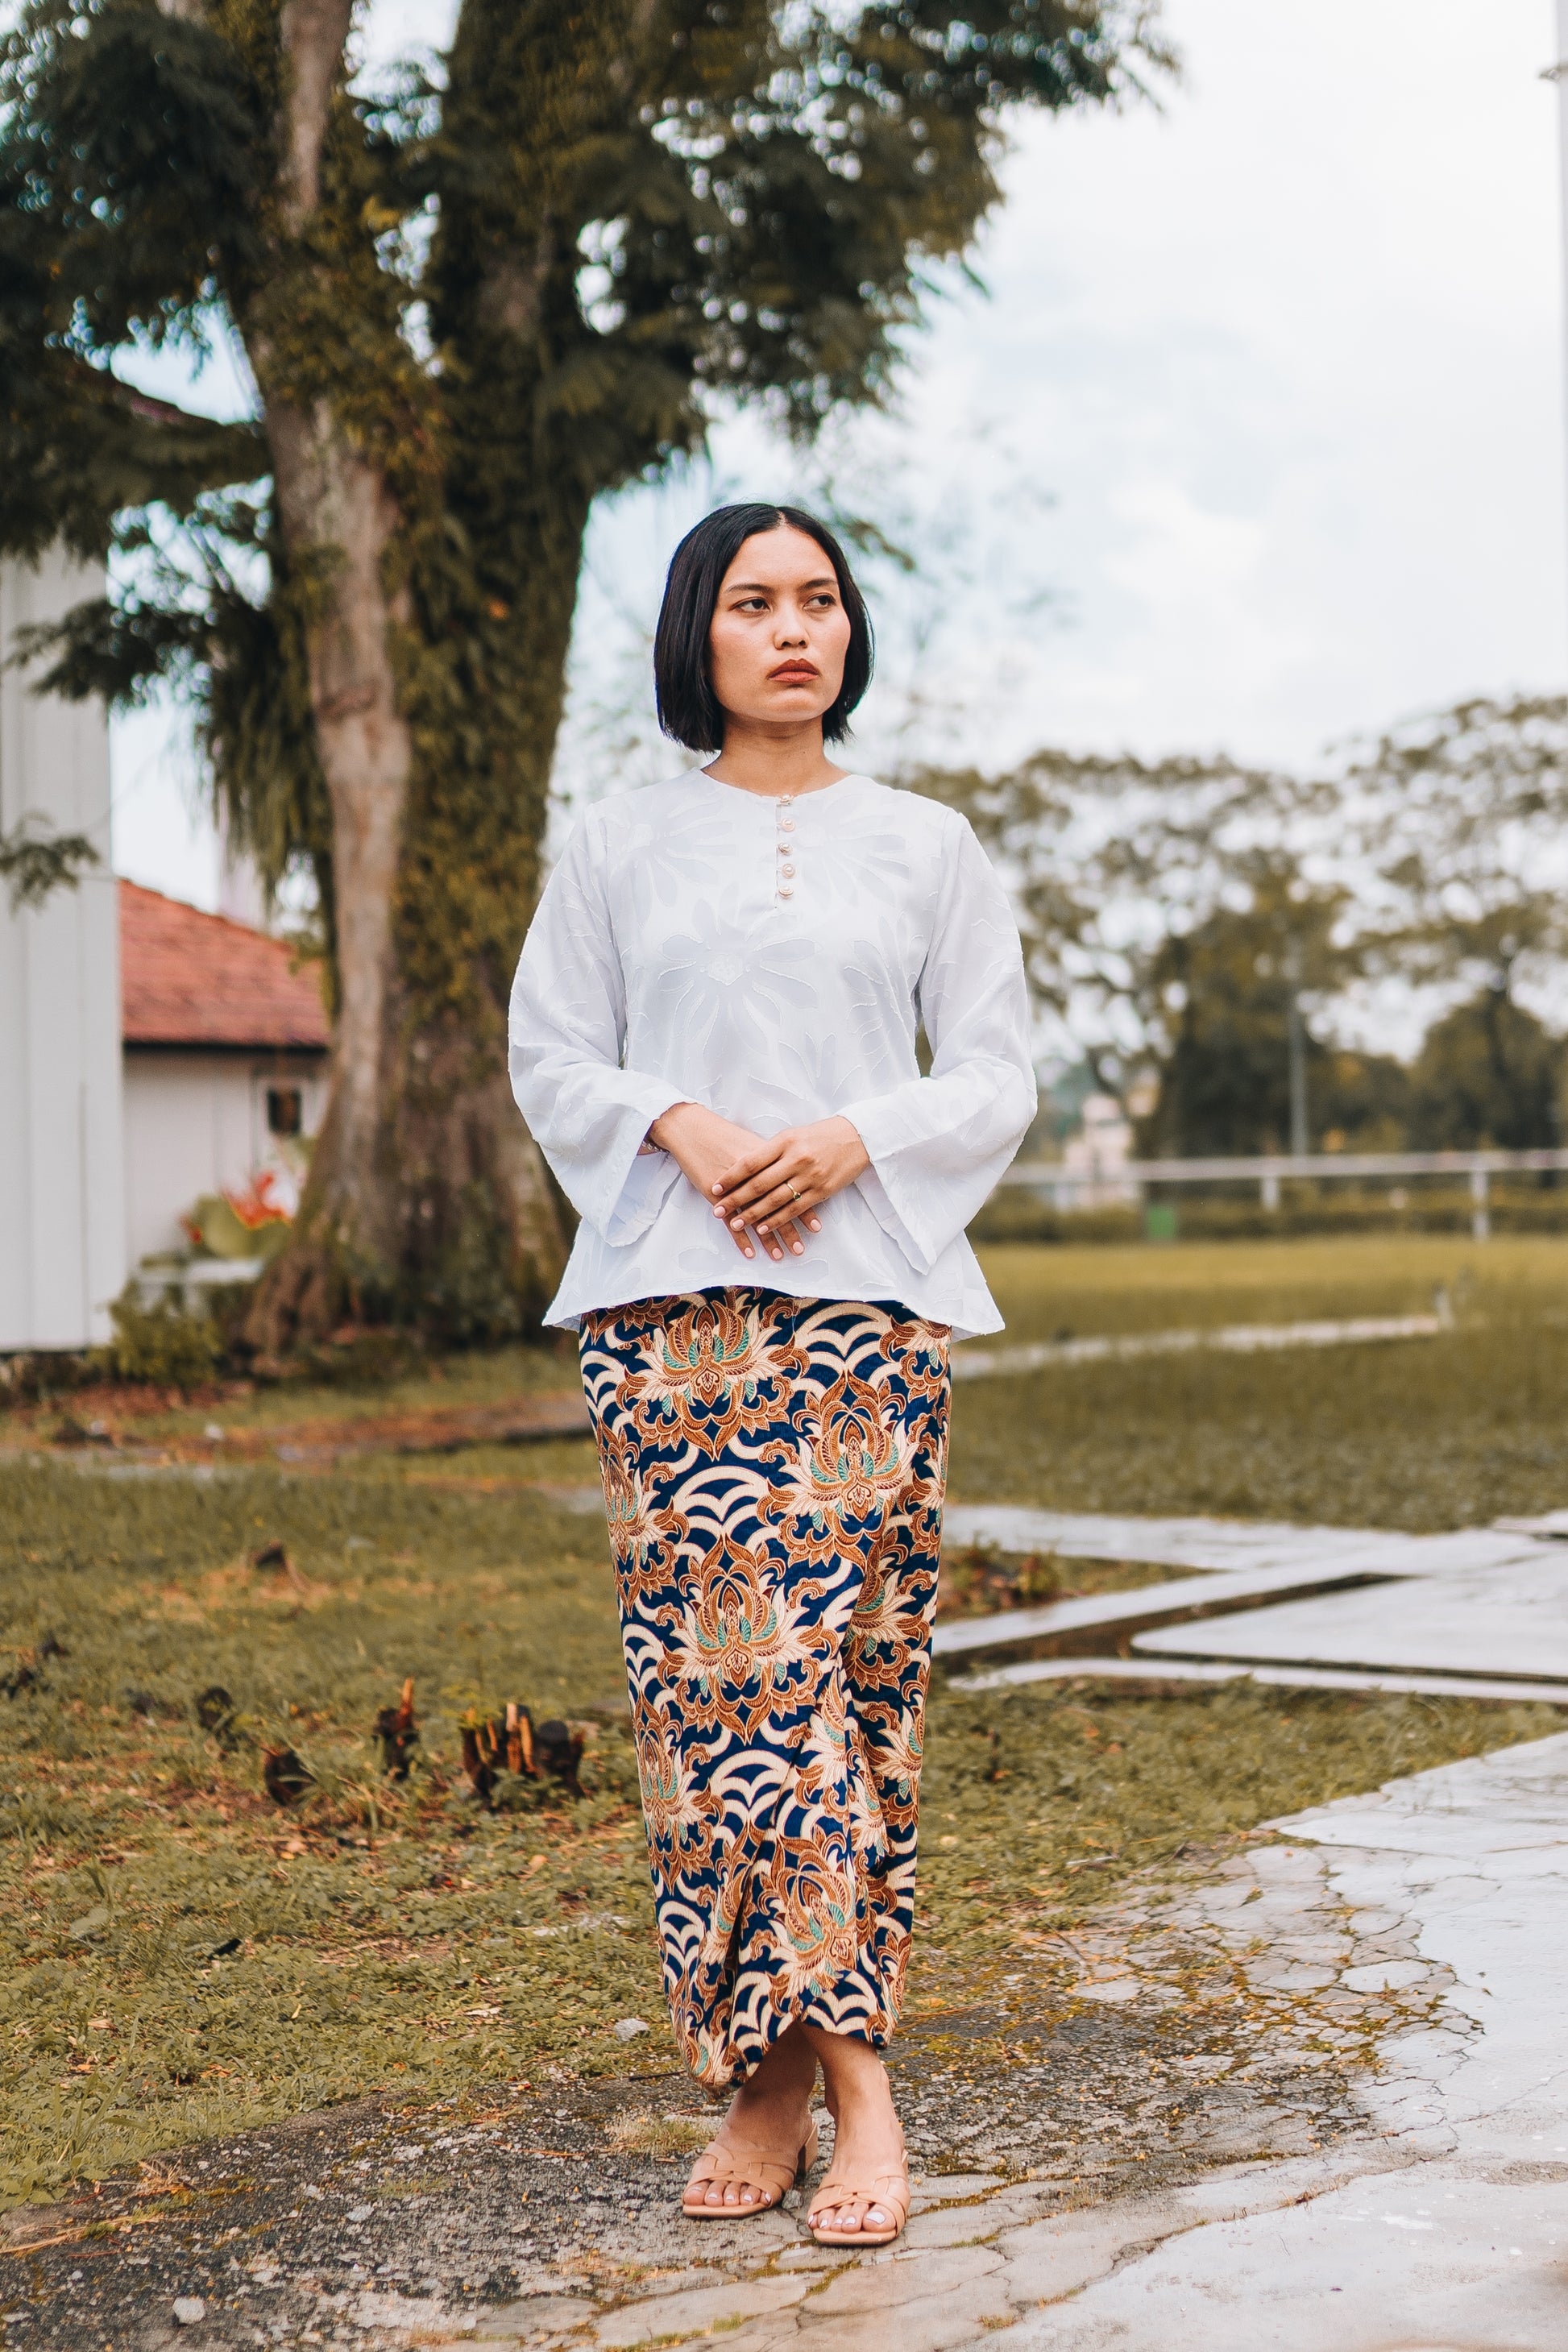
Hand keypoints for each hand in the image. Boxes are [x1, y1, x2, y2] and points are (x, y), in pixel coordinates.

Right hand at [649, 1103, 811, 1264]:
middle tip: (800, 1248)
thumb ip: (773, 1160)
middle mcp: (755, 1173)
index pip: (791, 1188)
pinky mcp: (716, 1194)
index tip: (816, 1227)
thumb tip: (792, 1174)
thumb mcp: (753, 1143)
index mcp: (768, 1159)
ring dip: (768, 1239)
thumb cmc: (724, 1135)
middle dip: (789, 1229)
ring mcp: (735, 1185)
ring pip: (756, 1216)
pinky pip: (730, 1221)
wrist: (693, 1129)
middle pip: (776, 1206)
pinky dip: (740, 1238)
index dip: (804, 1208)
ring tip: (779, 1256)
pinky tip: (749, 1253)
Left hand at [710, 1115, 869, 1239]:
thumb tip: (745, 1166)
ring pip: (775, 1200)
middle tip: (718, 1210)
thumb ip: (771, 1150)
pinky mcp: (822, 1191)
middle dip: (736, 1199)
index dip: (731, 1177)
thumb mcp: (793, 1135)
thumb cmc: (821, 1135)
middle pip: (759, 1184)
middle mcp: (795, 1159)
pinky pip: (794, 1209)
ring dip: (753, 1214)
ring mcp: (809, 1176)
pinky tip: (763, 1228)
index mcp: (785, 1141)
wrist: (858, 1137)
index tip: (715, 1186)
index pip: (751, 1161)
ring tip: (735, 1224)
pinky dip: (777, 1220)